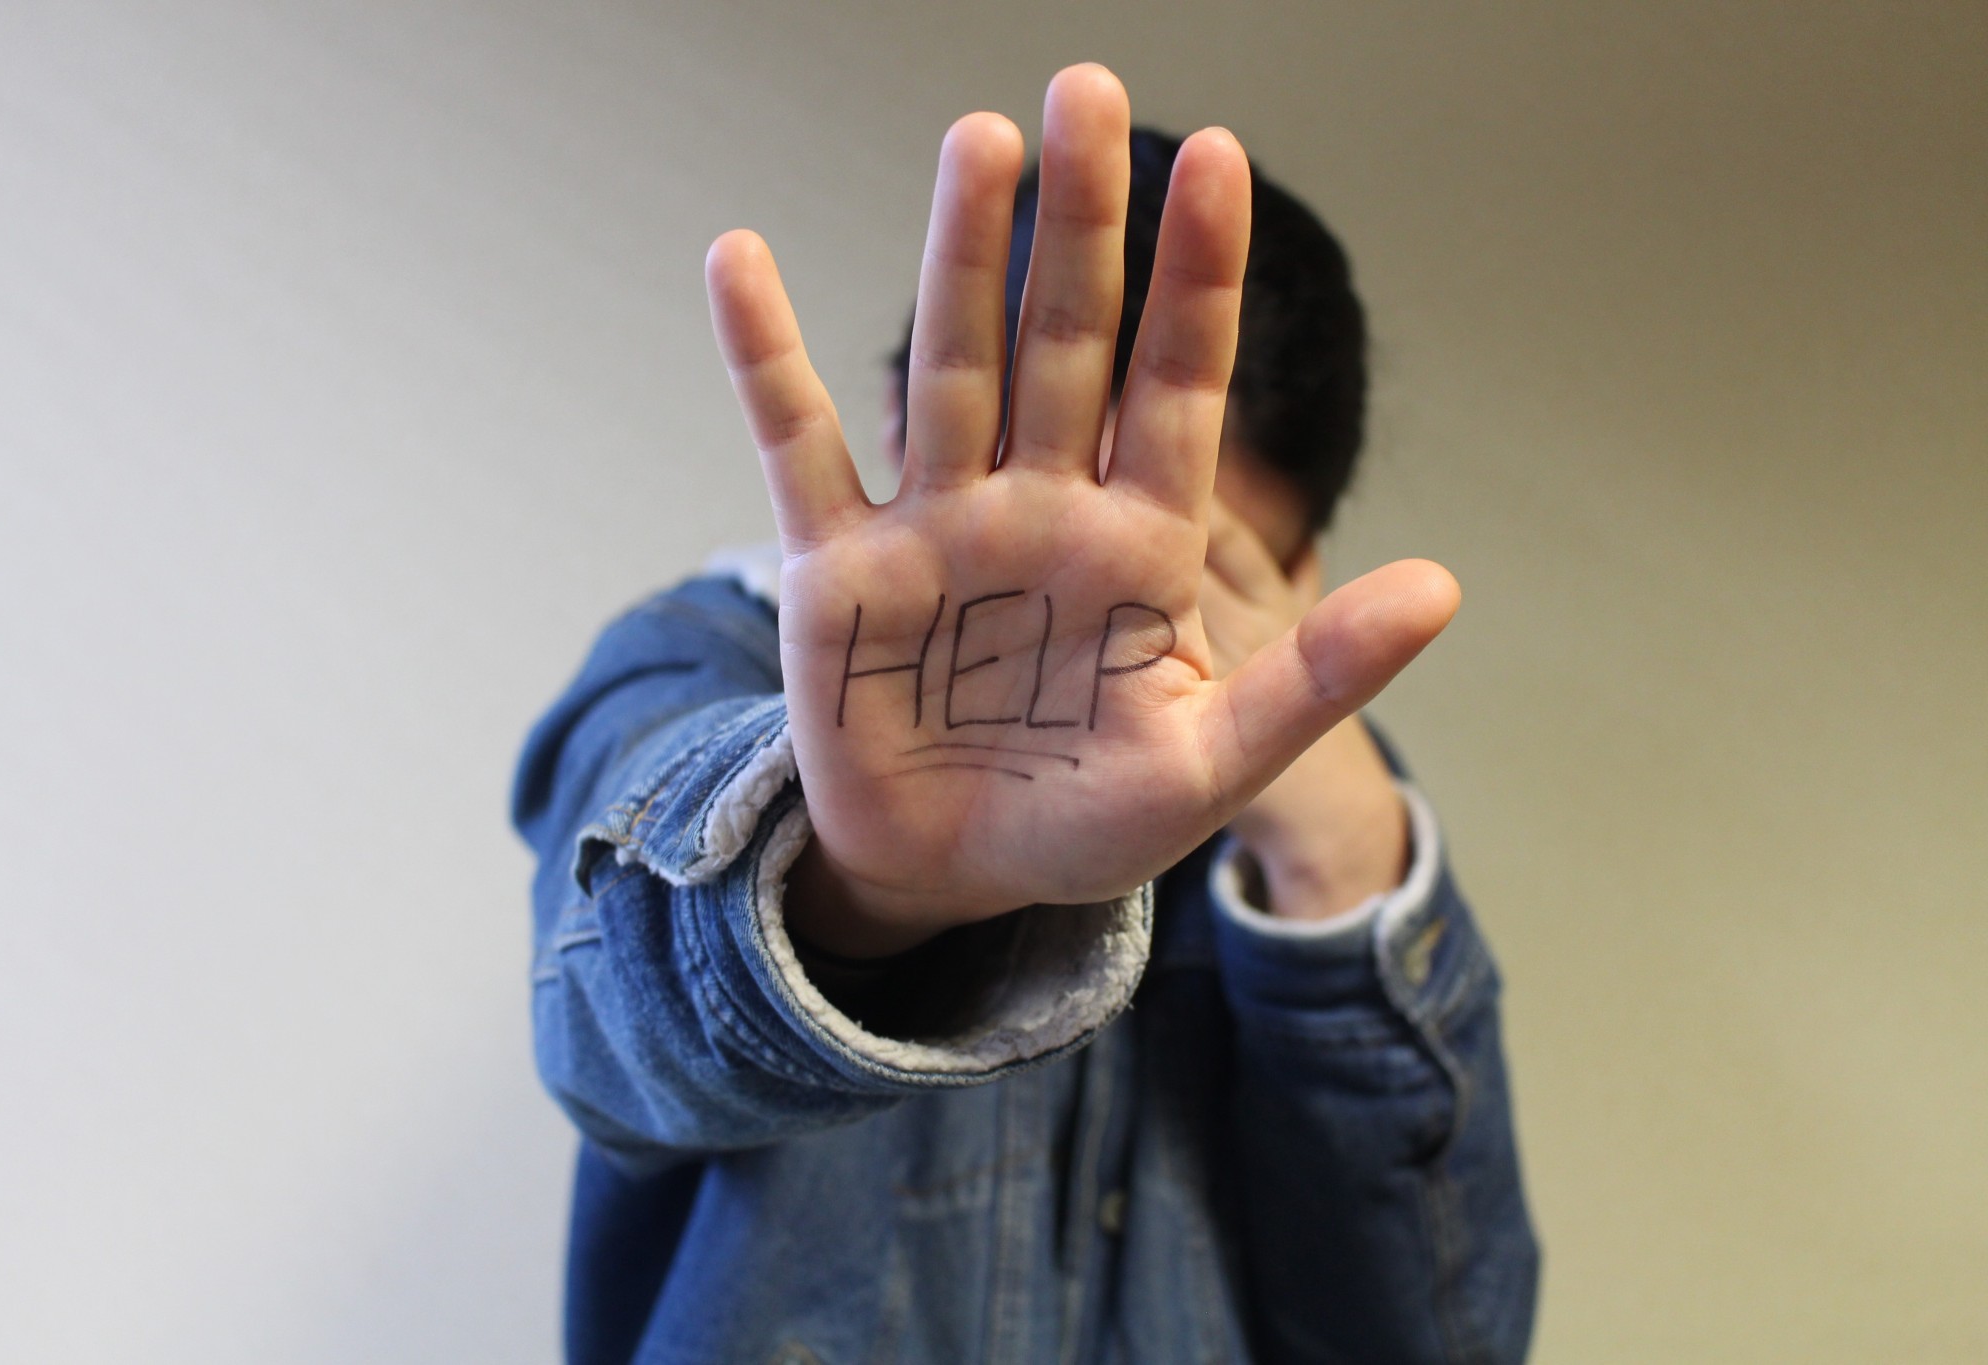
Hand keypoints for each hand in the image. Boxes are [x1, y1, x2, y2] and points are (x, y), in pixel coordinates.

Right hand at [706, 64, 1458, 955]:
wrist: (949, 879)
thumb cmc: (1086, 824)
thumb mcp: (1211, 764)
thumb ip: (1317, 676)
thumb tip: (1444, 585)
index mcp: (1141, 545)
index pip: (1179, 384)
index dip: (1198, 277)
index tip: (1219, 158)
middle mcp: (1041, 507)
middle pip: (1066, 340)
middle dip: (1081, 224)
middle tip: (1090, 91)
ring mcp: (937, 526)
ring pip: (953, 366)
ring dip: (959, 256)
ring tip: (980, 141)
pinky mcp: (836, 568)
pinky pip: (798, 445)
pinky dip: (764, 357)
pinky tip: (739, 257)